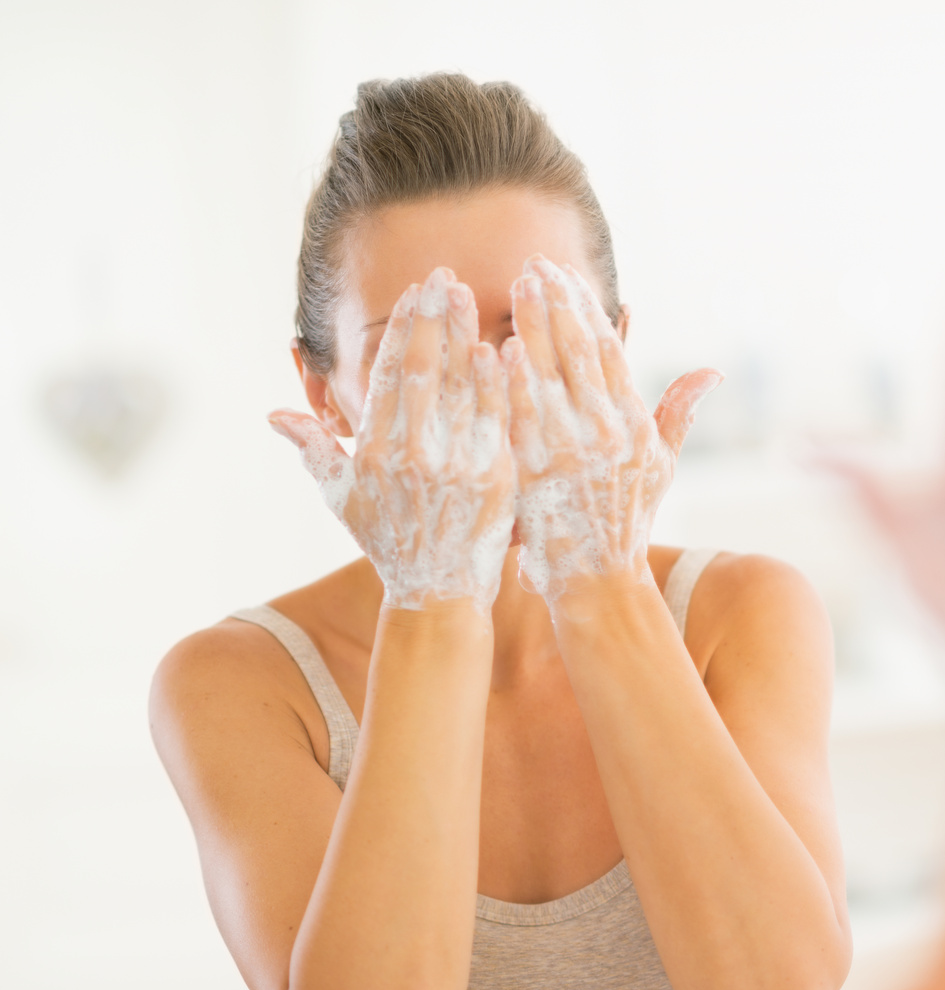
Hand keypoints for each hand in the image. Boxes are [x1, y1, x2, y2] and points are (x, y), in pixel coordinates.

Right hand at [270, 268, 516, 613]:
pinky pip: (498, 419)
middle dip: (434, 317)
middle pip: (425, 369)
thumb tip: (274, 415)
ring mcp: (456, 466)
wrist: (437, 592)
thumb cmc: (389, 542)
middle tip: (445, 276)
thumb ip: (313, 449)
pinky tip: (506, 347)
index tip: (414, 292)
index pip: (388, 375)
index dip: (402, 329)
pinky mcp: (494, 478)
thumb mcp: (342, 499)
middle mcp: (412, 454)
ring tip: (473, 295)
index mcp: (375, 452)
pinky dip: (501, 383)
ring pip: (463, 387)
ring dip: (468, 336)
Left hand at [504, 254, 720, 603]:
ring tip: (515, 287)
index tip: (566, 275)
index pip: (610, 352)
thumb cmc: (626, 521)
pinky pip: (523, 418)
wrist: (597, 581)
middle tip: (535, 265)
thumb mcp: (661, 468)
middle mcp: (608, 436)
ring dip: (532, 328)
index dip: (587, 309)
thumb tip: (714, 372)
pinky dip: (513, 382)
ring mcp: (571, 454)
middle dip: (556, 304)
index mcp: (636, 427)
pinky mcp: (537, 474)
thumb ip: (679, 414)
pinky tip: (498, 348)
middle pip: (579, 353)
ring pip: (550, 376)